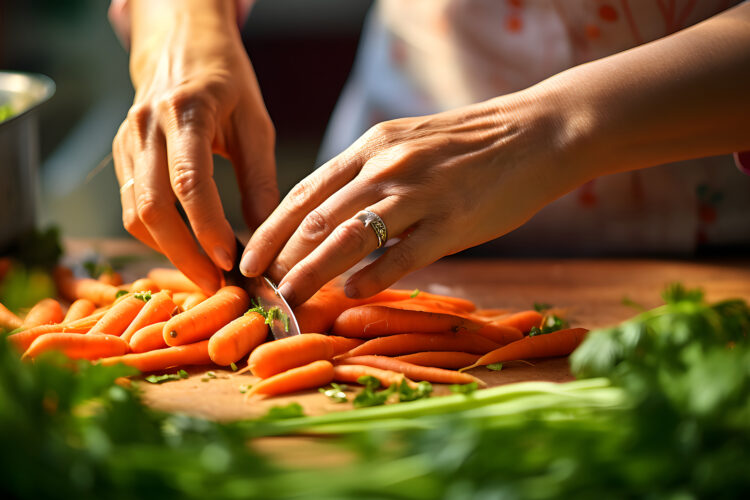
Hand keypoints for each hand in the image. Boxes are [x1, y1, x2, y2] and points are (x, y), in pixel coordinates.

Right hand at [113, 0, 277, 291]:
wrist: (180, 44)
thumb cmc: (227, 82)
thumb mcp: (255, 124)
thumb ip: (260, 180)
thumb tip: (267, 240)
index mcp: (185, 112)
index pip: (189, 181)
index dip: (207, 227)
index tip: (230, 261)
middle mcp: (146, 126)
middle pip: (151, 206)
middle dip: (183, 254)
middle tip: (216, 286)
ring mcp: (126, 140)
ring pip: (134, 212)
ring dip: (168, 251)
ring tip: (206, 275)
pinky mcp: (120, 154)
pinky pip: (130, 205)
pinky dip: (157, 235)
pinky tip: (186, 249)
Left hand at [241, 89, 586, 305]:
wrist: (534, 134)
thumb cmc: (466, 146)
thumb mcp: (407, 145)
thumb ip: (368, 179)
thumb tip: (331, 222)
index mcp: (371, 148)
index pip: (305, 192)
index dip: (271, 228)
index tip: (248, 257)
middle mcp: (386, 166)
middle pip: (318, 218)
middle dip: (282, 258)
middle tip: (258, 289)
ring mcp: (418, 193)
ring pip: (350, 236)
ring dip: (313, 271)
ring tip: (289, 298)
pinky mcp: (452, 220)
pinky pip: (403, 254)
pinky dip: (373, 276)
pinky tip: (353, 294)